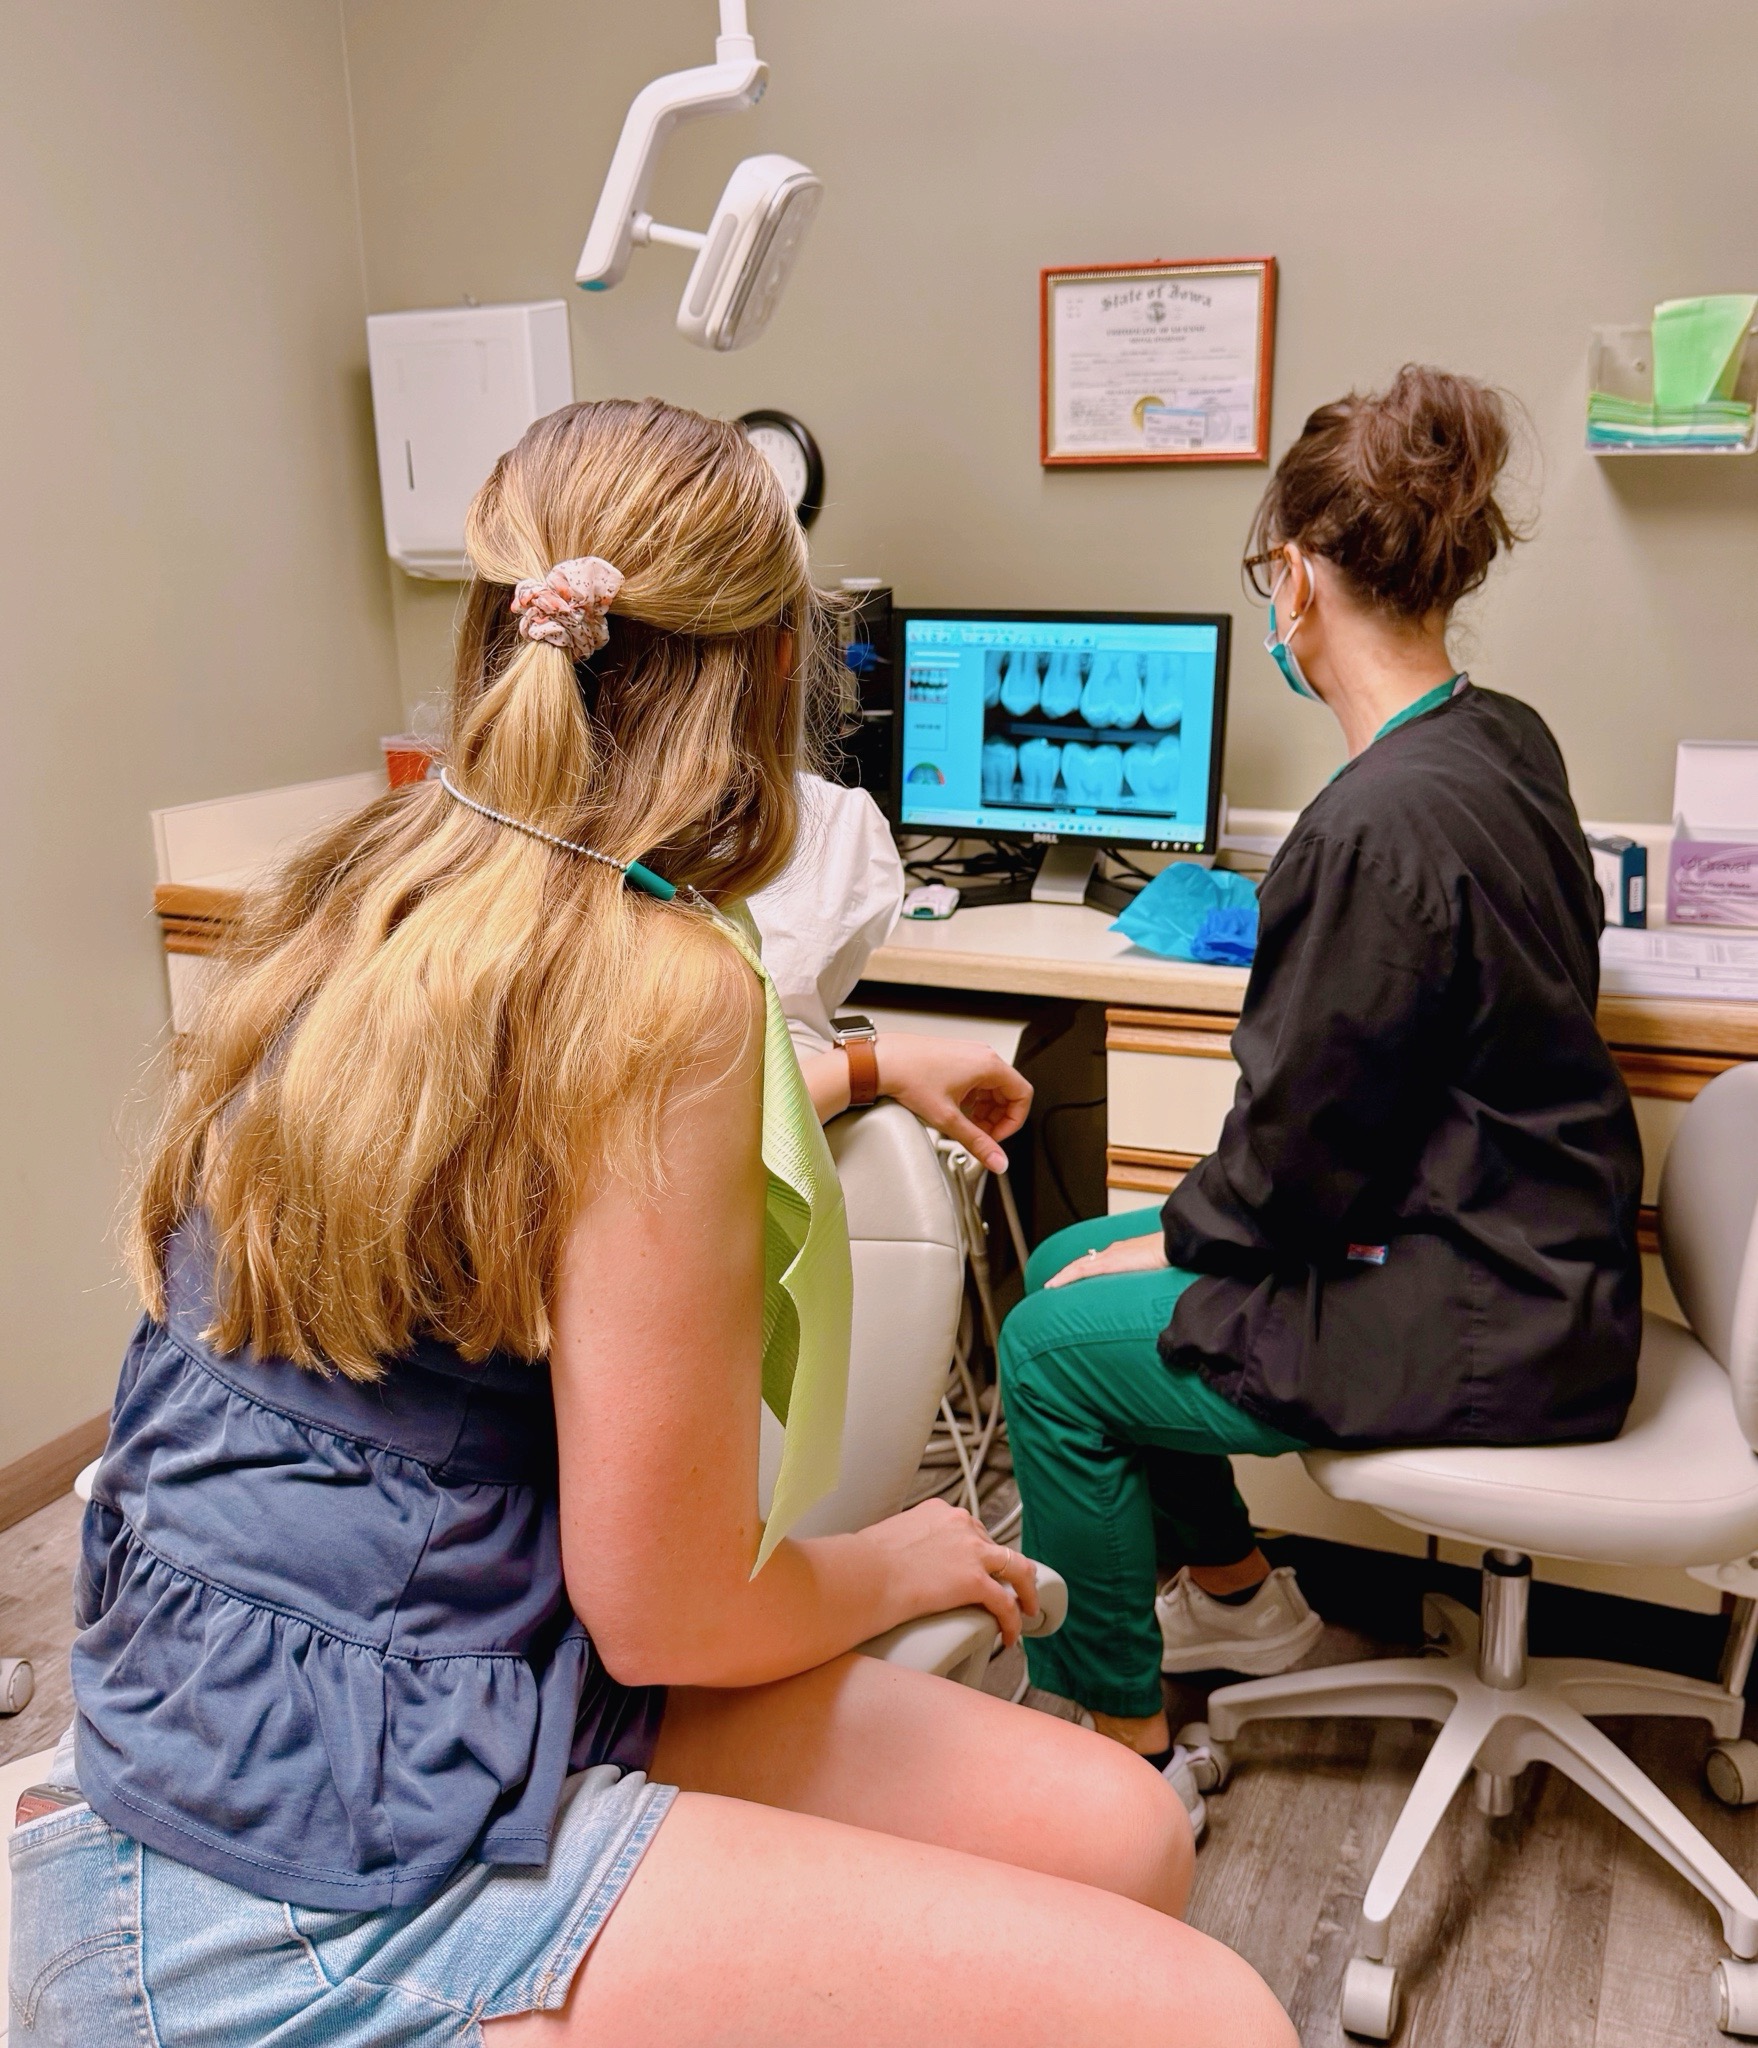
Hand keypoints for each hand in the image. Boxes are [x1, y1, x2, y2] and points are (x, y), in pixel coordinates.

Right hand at [868, 1497, 1039, 1647]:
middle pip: (996, 1548)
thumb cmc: (864, 1563)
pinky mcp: (975, 1581)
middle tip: (1006, 1591)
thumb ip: (908, 1545)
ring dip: (1026, 1591)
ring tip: (1026, 1610)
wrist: (863, 1576)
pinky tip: (1011, 1635)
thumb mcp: (891, 1538)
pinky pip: (1006, 1603)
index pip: (972, 1530)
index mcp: (940, 1512)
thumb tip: (902, 1564)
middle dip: (1002, 1571)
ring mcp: (972, 1551)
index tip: (982, 1568)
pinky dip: (1013, 1620)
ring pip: (1018, 1569)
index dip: (982, 1552)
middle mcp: (961, 1525)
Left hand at [873, 1034, 1031, 1173]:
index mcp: (988, 1065)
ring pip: (992, 1088)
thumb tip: (996, 1160)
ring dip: (984, 1111)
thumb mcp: (948, 1118)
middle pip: (1008, 1093)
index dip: (1014, 1122)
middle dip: (997, 1120)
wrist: (882, 1061)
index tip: (997, 1137)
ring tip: (966, 1126)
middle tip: (981, 1136)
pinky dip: (972, 1100)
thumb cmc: (909, 1076)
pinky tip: (955, 1112)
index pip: (1023, 1095)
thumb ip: (977, 1143)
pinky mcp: (956, 1058)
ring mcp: (969, 1055)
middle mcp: (982, 1056)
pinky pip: (977, 1082)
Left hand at [1043, 1231, 1168, 1288]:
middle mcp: (1113, 1251)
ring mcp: (1110, 1256)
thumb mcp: (1159, 1268)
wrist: (1178, 1245)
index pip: (1097, 1262)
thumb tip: (1152, 1289)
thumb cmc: (1174, 1256)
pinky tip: (1054, 1286)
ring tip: (1050, 1287)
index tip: (1073, 1280)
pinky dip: (1065, 1277)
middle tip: (1054, 1285)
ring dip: (1063, 1276)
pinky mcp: (1109, 1263)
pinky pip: (1081, 1270)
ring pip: (1077, 1266)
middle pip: (1083, 1263)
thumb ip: (1150, 1275)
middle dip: (1068, 1274)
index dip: (1082, 1270)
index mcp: (1123, 1252)